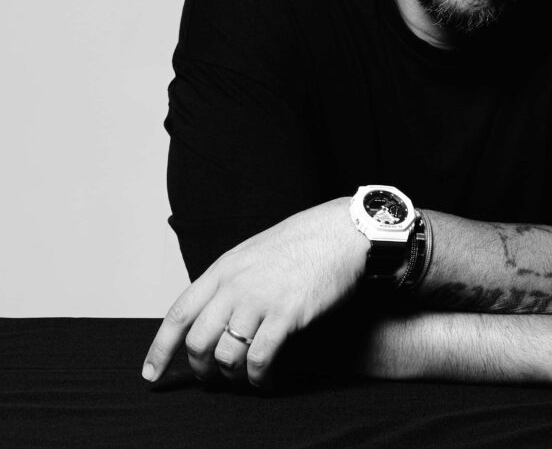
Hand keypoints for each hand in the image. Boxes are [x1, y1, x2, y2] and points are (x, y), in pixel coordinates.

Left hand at [142, 197, 368, 387]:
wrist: (341, 231)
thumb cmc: (304, 240)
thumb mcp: (255, 252)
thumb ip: (232, 280)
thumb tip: (217, 314)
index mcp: (224, 268)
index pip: (178, 314)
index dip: (160, 349)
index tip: (152, 374)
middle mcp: (235, 285)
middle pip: (198, 342)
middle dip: (202, 369)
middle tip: (214, 378)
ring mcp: (259, 300)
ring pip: (226, 356)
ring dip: (233, 375)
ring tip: (247, 376)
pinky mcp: (286, 315)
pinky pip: (260, 360)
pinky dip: (261, 378)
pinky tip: (270, 378)